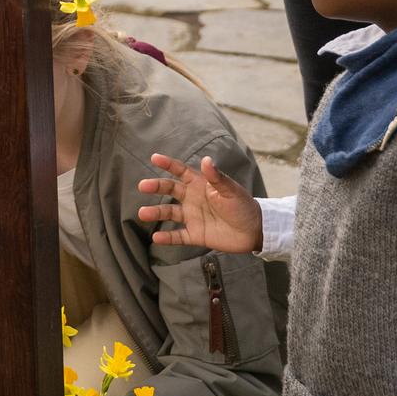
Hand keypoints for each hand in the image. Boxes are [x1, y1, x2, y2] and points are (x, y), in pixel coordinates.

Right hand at [136, 152, 262, 252]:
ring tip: (142, 214)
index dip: (168, 164)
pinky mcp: (196, 234)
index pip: (181, 172)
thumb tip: (206, 160)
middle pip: (170, 190)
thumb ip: (217, 177)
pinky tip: (155, 238)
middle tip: (143, 186)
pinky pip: (178, 236)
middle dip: (156, 187)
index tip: (154, 158)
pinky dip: (167, 237)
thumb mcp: (231, 190)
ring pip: (170, 213)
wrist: (254, 230)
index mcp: (201, 184)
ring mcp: (193, 217)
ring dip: (156, 213)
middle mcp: (193, 199)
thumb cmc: (243, 205)